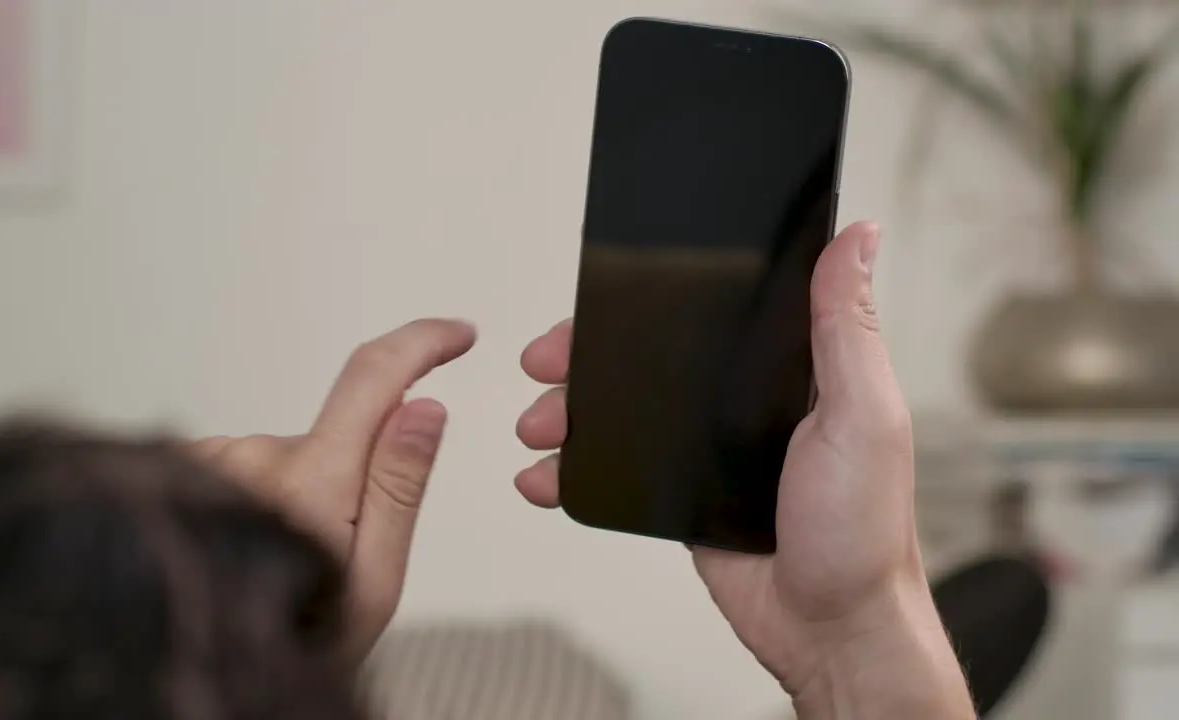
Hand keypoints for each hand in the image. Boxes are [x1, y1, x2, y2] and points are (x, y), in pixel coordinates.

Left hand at [192, 318, 475, 660]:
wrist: (200, 679)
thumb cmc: (296, 641)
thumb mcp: (374, 579)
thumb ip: (399, 485)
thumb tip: (424, 405)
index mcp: (309, 482)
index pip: (373, 377)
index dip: (421, 342)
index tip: (456, 334)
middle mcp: (252, 458)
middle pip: (334, 431)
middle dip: (352, 474)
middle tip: (340, 551)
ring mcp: (210, 461)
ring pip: (290, 453)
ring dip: (302, 491)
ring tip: (287, 559)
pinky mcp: (181, 468)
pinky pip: (247, 467)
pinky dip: (264, 498)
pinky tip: (254, 546)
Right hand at [516, 224, 972, 717]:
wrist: (829, 628)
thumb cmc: (863, 529)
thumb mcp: (863, 415)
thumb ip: (847, 328)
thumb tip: (857, 237)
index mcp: (790, 368)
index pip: (709, 309)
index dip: (649, 298)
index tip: (600, 295)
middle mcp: (744, 399)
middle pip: (648, 358)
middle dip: (588, 357)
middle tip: (545, 362)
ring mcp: (707, 448)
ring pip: (622, 411)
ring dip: (569, 412)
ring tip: (536, 426)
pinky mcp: (681, 495)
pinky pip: (617, 471)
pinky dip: (573, 472)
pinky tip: (545, 477)